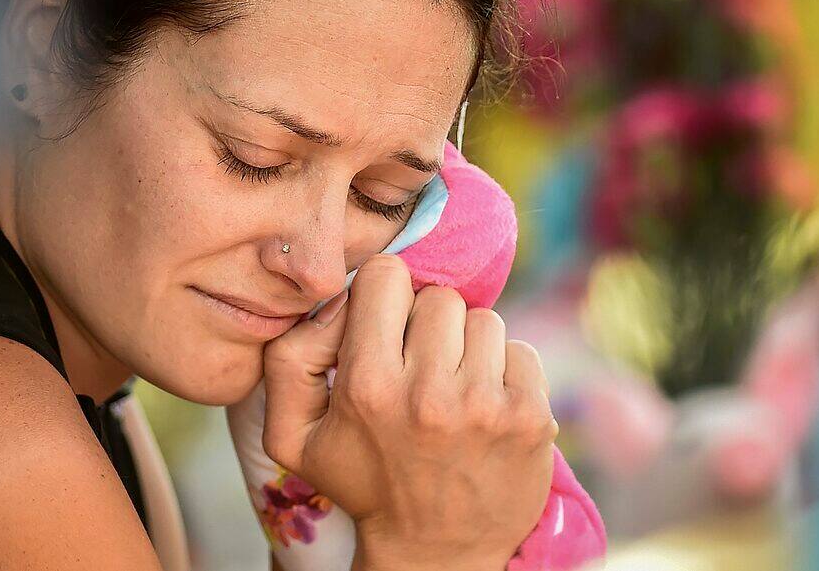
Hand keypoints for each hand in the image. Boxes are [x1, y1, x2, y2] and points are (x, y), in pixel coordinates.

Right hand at [262, 255, 555, 570]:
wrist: (436, 553)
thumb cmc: (364, 481)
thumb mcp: (293, 436)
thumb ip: (289, 359)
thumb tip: (334, 301)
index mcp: (367, 386)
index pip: (385, 276)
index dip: (384, 296)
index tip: (386, 329)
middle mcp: (428, 393)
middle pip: (438, 296)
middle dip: (428, 325)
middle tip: (421, 368)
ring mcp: (485, 404)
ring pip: (483, 319)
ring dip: (468, 348)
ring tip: (454, 390)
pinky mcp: (530, 416)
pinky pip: (521, 349)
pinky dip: (505, 371)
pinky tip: (486, 407)